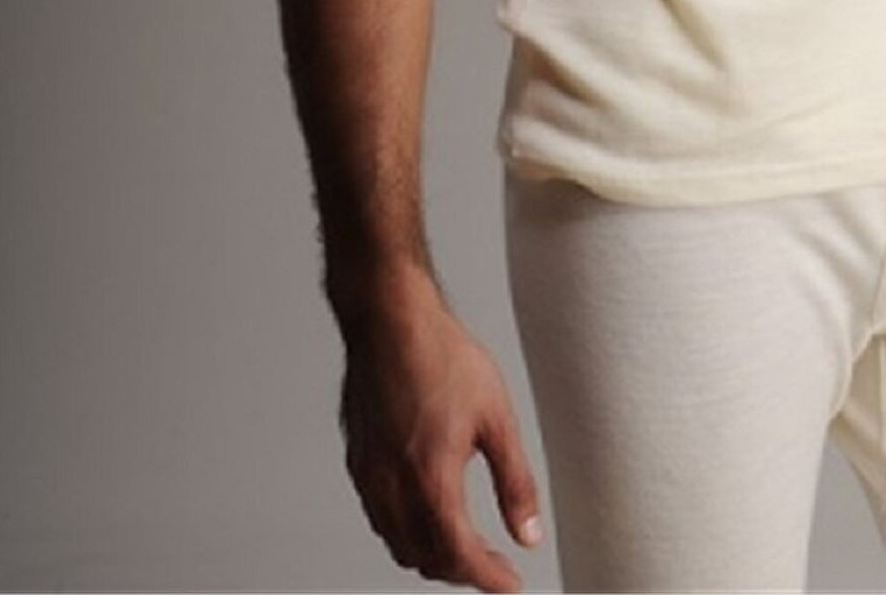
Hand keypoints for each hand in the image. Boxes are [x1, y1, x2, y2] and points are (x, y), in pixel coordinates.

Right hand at [337, 275, 544, 589]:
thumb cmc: (439, 354)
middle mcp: (393, 486)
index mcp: (431, 478)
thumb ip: (515, 481)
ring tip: (464, 543)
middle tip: (493, 564)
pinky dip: (405, 531)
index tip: (509, 585)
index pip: (459, 556)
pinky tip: (425, 511)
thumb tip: (528, 532)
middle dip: (462, 570)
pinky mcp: (357, 461)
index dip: (488, 579)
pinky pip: (379, 518)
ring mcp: (369, 475)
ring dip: (432, 555)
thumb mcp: (497, 416)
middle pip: (426, 559)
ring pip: (398, 544)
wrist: (389, 318)